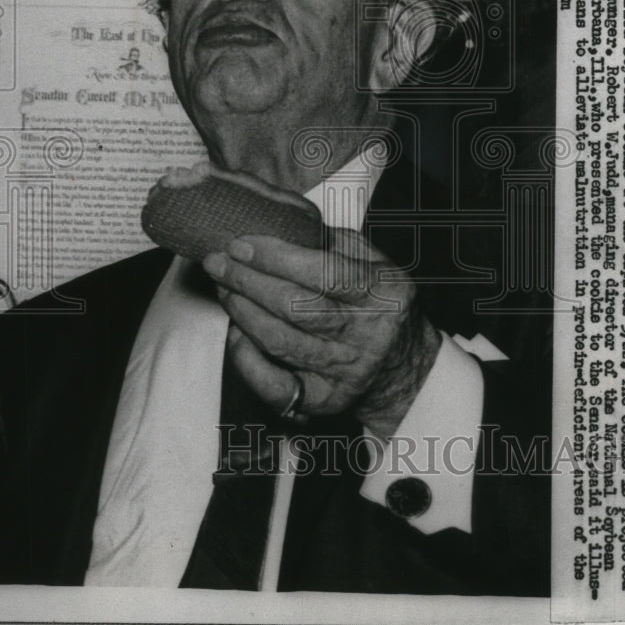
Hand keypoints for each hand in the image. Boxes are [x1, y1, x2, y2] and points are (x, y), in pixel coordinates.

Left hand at [202, 229, 440, 437]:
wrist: (405, 369)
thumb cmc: (381, 305)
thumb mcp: (376, 263)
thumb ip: (334, 242)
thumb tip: (281, 224)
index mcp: (382, 292)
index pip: (325, 272)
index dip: (277, 257)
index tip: (242, 244)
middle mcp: (365, 333)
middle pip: (295, 306)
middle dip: (247, 281)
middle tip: (218, 262)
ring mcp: (344, 370)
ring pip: (280, 342)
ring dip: (242, 312)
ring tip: (224, 289)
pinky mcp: (324, 401)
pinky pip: (276, 386)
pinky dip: (247, 360)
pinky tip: (236, 334)